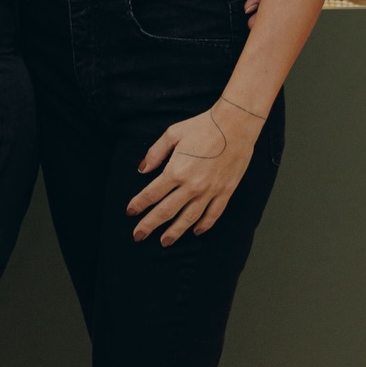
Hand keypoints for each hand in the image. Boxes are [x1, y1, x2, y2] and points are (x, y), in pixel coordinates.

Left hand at [127, 100, 262, 245]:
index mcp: (176, 171)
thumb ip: (155, 153)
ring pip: (189, 218)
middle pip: (166, 211)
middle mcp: (192, 185)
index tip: (130, 212)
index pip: (151, 194)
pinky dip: (204, 225)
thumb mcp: (172, 134)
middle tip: (138, 236)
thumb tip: (142, 169)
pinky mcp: (226, 191)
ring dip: (175, 232)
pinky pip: (213, 214)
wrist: (235, 125)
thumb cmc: (203, 126)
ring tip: (164, 242)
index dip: (139, 205)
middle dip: (150, 225)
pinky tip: (196, 231)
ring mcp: (210, 191)